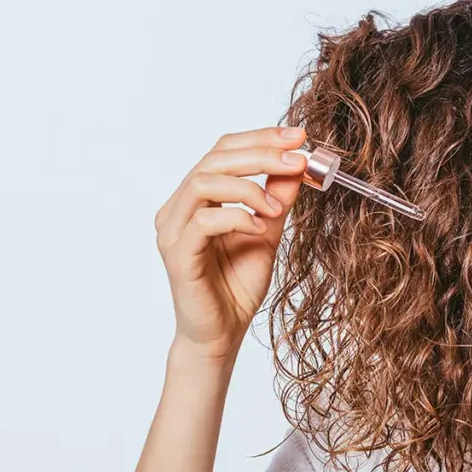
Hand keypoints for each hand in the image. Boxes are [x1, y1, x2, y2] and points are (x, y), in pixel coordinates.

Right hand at [154, 127, 307, 358]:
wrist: (222, 334)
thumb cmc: (237, 286)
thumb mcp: (267, 232)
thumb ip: (276, 199)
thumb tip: (297, 165)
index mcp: (197, 198)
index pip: (223, 151)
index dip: (260, 138)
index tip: (298, 138)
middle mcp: (178, 209)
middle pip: (214, 159)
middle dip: (260, 154)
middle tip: (297, 160)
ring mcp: (173, 231)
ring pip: (203, 183)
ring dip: (248, 187)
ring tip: (276, 207)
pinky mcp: (177, 255)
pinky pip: (203, 222)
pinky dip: (236, 217)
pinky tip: (259, 227)